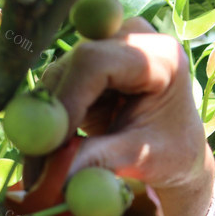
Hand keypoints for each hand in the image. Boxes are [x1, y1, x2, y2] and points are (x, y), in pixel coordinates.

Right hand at [42, 18, 214, 215]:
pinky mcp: (86, 64)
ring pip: (55, 81)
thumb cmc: (172, 154)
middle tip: (37, 171)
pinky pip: (54, 91)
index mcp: (158, 56)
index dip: (67, 102)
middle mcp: (130, 38)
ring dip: (45, 127)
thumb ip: (103, 160)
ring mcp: (105, 46)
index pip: (96, 63)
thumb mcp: (143, 159)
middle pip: (70, 69)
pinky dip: (49, 126)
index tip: (52, 147)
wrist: (177, 150)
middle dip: (50, 121)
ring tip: (46, 172)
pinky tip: (52, 156)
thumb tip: (59, 177)